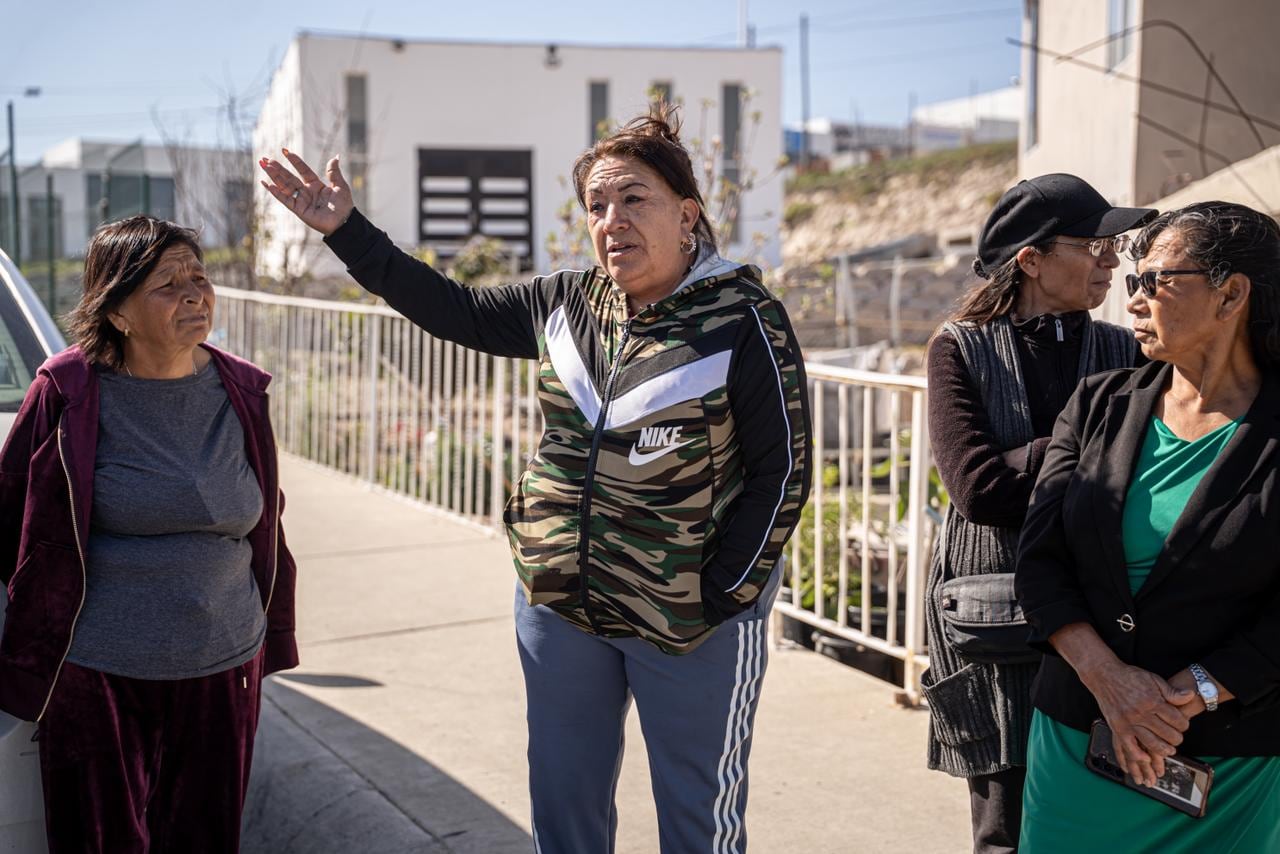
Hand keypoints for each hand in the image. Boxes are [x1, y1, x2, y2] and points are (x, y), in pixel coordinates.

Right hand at [258, 149, 353, 235]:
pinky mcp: (299, 210)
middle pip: (289, 177)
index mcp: (316, 185)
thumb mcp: (340, 186)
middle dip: (278, 168)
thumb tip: (335, 157)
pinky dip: (276, 192)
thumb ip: (334, 172)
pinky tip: (267, 184)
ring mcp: (302, 200)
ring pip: (285, 186)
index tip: (285, 150)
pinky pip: (286, 200)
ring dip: (274, 176)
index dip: (294, 161)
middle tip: (265, 158)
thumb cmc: (344, 205)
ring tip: (264, 165)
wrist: (344, 222)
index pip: (303, 170)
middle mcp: (307, 191)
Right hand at [1085, 661, 1196, 785]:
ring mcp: (1129, 722)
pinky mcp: (1118, 728)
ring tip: (1168, 750)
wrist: (1104, 675)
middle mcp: (1141, 713)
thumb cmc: (1128, 677)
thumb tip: (1190, 696)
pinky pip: (1130, 747)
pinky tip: (1146, 757)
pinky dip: (1139, 755)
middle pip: (1168, 734)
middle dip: (1176, 738)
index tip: (1182, 725)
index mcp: (1152, 700)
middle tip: (1176, 738)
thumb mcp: (1153, 679)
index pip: (1177, 720)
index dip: (1184, 725)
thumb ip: (1171, 691)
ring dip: (1164, 750)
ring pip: (1152, 744)